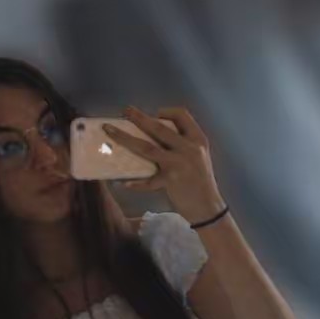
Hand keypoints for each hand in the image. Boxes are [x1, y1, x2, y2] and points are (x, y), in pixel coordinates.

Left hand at [103, 106, 225, 223]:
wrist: (209, 208)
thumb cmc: (201, 180)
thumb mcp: (198, 156)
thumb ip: (182, 144)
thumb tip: (154, 135)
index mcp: (197, 139)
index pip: (182, 115)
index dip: (166, 112)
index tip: (154, 114)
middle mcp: (189, 148)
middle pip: (159, 127)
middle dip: (139, 117)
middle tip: (125, 110)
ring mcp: (179, 163)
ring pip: (147, 147)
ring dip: (125, 138)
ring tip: (110, 131)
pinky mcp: (170, 180)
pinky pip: (147, 180)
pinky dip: (136, 183)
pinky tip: (124, 183)